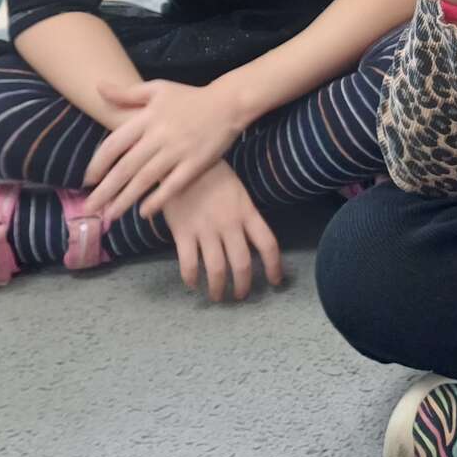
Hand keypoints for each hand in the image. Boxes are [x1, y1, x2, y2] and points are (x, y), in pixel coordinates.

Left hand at [83, 78, 242, 221]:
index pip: (114, 144)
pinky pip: (173, 186)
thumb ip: (127, 93)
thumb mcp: (157, 89)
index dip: (98, 164)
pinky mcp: (195, 164)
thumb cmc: (190, 97)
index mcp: (147, 118)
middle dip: (105, 189)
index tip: (87, 180)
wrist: (229, 103)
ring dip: (125, 199)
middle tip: (90, 207)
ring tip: (110, 215)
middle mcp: (159, 136)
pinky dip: (157, 200)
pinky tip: (144, 212)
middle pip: (126, 167)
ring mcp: (178, 151)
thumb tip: (98, 88)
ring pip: (145, 180)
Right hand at [159, 161, 282, 301]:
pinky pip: (189, 264)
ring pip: (217, 270)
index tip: (275, 281)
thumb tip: (251, 241)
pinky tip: (193, 283)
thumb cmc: (211, 174)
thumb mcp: (237, 191)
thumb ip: (244, 216)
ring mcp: (206, 230)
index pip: (268, 244)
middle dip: (244, 286)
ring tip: (217, 296)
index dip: (275, 267)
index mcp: (246, 212)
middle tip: (240, 296)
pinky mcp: (183, 233)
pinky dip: (191, 278)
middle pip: (243, 264)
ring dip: (218, 288)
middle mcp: (229, 224)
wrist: (181, 160)